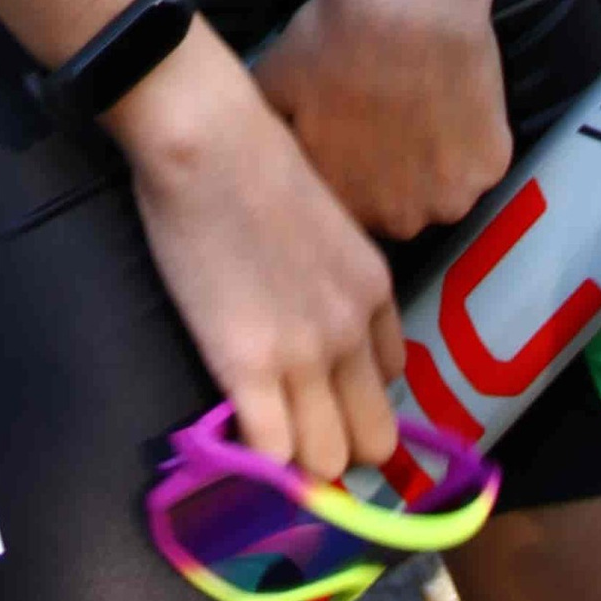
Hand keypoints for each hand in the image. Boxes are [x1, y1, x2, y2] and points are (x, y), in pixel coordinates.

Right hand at [108, 21, 404, 479]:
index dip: (354, 394)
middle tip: (295, 431)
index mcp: (373, 288)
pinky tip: (233, 436)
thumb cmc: (252, 155)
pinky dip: (255, 459)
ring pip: (327, 460)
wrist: (209, 139)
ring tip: (263, 439)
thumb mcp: (322, 216)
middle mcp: (351, 332)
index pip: (391, 379)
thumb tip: (302, 304)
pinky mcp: (247, 366)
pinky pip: (271, 454)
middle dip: (339, 445)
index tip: (323, 395)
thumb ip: (328, 271)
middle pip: (372, 439)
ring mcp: (303, 354)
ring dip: (298, 460)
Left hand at [255, 0, 511, 240]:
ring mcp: (452, 196)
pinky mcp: (492, 165)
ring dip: (429, 167)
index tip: (346, 142)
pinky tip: (448, 98)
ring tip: (416, 109)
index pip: (343, 216)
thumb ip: (265, 136)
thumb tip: (248, 157)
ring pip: (438, 192)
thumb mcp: (274, 84)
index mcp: (342, 207)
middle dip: (386, 180)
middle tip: (383, 122)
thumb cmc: (335, 38)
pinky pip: (477, 163)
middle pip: (393, 211)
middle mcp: (399, 218)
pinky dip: (467, 141)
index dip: (344, 178)